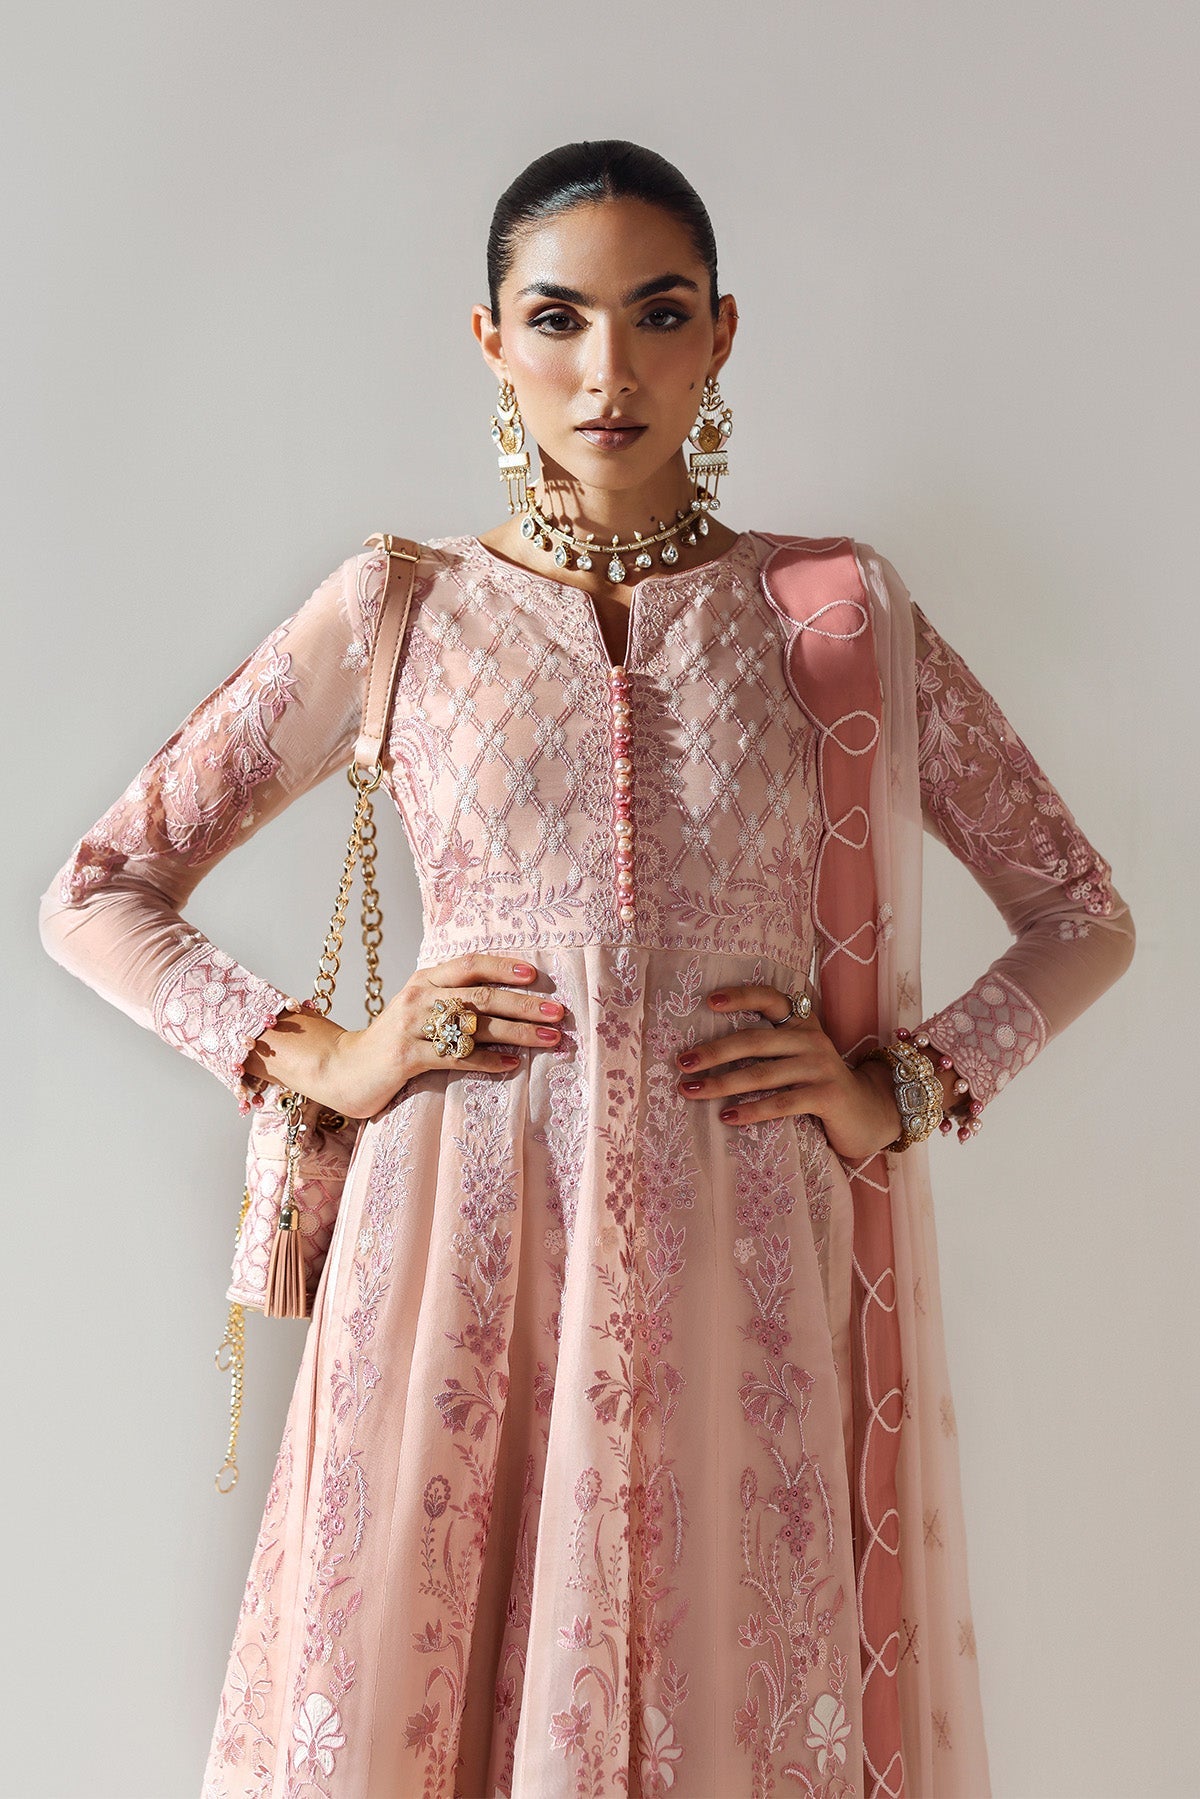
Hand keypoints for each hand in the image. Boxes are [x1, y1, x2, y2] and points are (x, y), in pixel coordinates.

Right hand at [308, 954, 565, 1118]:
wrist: (344, 1069)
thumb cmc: (393, 1040)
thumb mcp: (419, 1009)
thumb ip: (452, 1000)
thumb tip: (507, 1000)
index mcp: (425, 980)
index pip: (469, 964)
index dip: (503, 966)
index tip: (535, 975)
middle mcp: (418, 997)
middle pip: (480, 996)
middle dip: (524, 1004)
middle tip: (558, 1012)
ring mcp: (412, 1027)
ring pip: (474, 1027)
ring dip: (518, 1033)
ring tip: (549, 1040)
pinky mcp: (407, 1057)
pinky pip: (456, 1057)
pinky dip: (488, 1061)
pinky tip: (513, 1065)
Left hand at [674, 982, 903, 1161]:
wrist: (870, 1113)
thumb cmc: (820, 1085)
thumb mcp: (798, 1057)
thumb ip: (768, 1047)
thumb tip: (707, 1052)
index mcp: (802, 1023)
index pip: (769, 998)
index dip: (740, 996)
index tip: (708, 1002)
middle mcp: (812, 1039)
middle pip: (754, 1041)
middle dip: (714, 1052)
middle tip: (682, 1063)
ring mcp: (821, 1067)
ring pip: (762, 1074)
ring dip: (721, 1084)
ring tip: (690, 1091)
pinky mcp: (827, 1096)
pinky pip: (781, 1103)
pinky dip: (751, 1110)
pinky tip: (726, 1117)